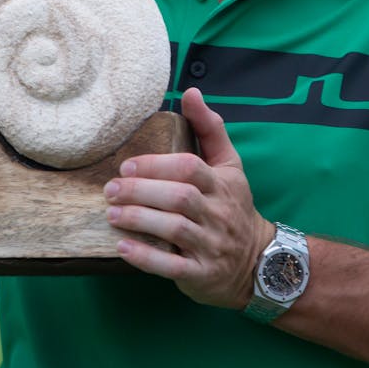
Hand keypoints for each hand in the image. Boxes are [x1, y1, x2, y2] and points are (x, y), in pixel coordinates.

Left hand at [104, 87, 274, 308]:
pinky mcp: (202, 274)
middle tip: (110, 189)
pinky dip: (146, 257)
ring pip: (175, 229)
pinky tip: (122, 247)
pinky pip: (173, 266)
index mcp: (221, 185)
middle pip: (179, 198)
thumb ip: (209, 129)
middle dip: (141, 192)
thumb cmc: (233, 206)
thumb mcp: (229, 165)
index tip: (126, 166)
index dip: (156, 165)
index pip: (190, 169)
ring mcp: (211, 246)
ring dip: (139, 220)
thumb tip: (190, 92)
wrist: (258, 261)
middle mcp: (218, 214)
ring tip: (111, 214)